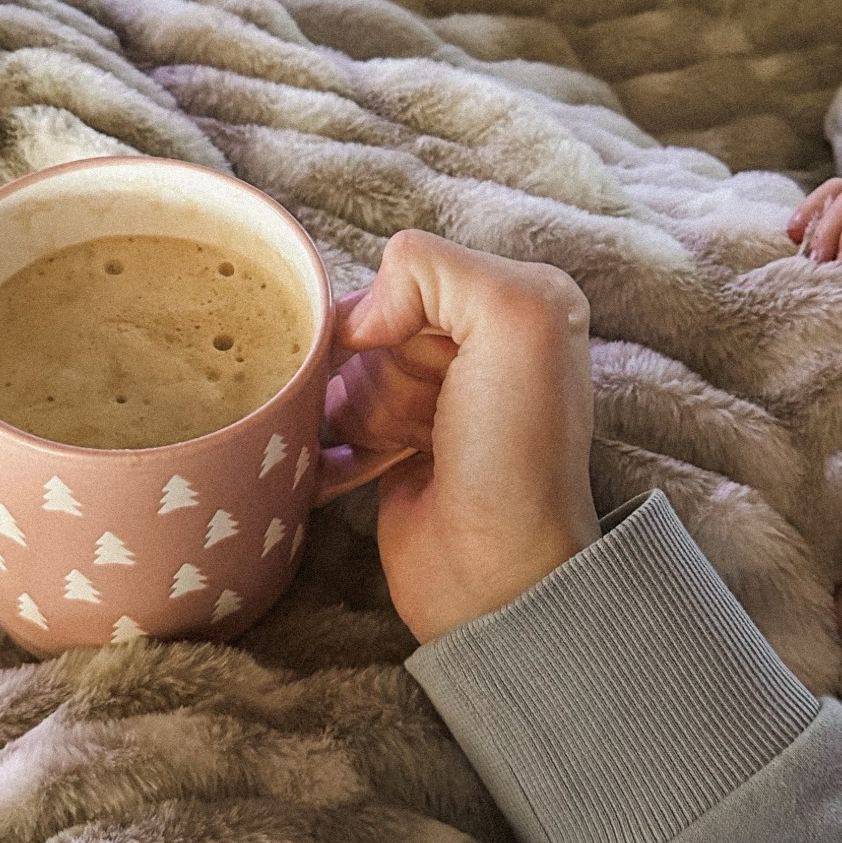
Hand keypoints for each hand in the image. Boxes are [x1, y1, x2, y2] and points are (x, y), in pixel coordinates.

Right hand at [326, 231, 601, 642]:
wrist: (497, 573)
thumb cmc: (516, 453)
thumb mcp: (514, 320)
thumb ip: (434, 269)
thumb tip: (359, 317)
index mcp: (517, 303)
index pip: (411, 274)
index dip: (395, 317)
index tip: (420, 361)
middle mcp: (478, 348)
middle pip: (374, 328)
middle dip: (377, 370)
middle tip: (424, 417)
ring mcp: (433, 403)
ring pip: (346, 376)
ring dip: (355, 412)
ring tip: (397, 449)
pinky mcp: (394, 453)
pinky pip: (329, 428)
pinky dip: (324, 448)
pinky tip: (336, 467)